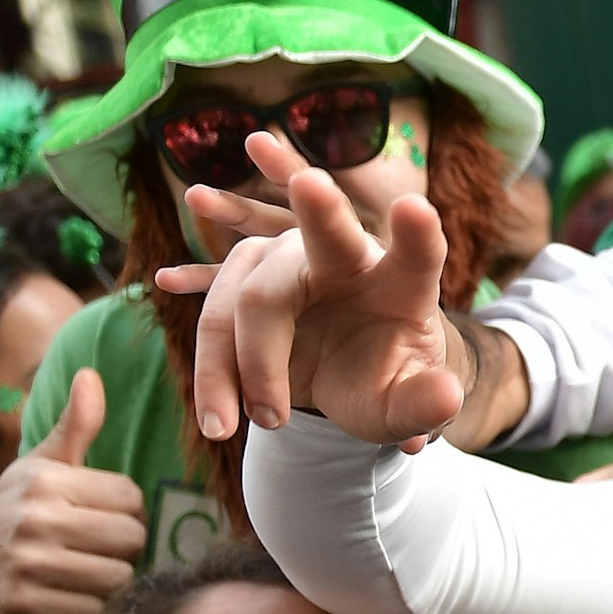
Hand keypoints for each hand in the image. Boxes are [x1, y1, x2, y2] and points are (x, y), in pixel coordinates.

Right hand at [0, 366, 146, 613]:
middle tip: (94, 551)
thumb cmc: (16, 516)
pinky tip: (63, 597)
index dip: (126, 513)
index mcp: (44, 480)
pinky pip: (92, 608)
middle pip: (130, 538)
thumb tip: (90, 375)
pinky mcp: (21, 602)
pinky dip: (87, 609)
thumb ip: (74, 428)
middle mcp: (33, 516)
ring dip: (106, 582)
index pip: (131, 497)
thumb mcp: (39, 469)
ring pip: (116, 576)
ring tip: (79, 573)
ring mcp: (25, 561)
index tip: (101, 519)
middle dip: (121, 550)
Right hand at [159, 130, 465, 448]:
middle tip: (311, 184)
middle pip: (330, 235)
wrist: (352, 371)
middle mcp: (347, 257)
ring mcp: (293, 261)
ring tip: (223, 430)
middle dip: (321, 207)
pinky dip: (195, 281)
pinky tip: (167, 279)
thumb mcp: (411, 404)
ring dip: (231, 361)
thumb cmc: (389, 385)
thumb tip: (445, 400)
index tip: (414, 207)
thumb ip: (428, 404)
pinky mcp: (253, 277)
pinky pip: (217, 275)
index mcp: (402, 284)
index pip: (419, 253)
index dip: (417, 233)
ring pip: (252, 291)